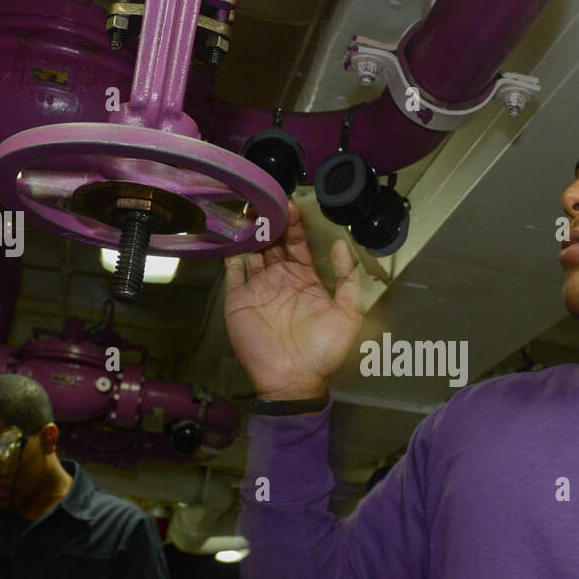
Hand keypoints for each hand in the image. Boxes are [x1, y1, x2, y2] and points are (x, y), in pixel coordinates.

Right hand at [223, 199, 363, 398]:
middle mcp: (281, 279)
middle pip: (274, 243)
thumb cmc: (323, 350)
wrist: (293, 379)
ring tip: (248, 208)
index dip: (296, 225)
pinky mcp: (238, 298)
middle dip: (271, 221)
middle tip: (267, 198)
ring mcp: (258, 287)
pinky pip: (232, 270)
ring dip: (250, 231)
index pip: (299, 244)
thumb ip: (348, 278)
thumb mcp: (349, 314)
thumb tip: (342, 244)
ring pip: (252, 251)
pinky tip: (229, 233)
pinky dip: (229, 252)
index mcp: (306, 279)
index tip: (292, 204)